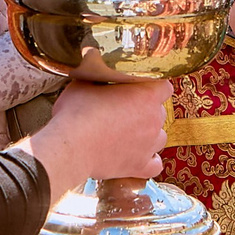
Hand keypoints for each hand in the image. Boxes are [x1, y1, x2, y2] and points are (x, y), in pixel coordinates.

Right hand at [16, 78, 169, 202]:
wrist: (69, 147)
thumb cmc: (76, 112)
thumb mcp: (85, 83)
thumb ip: (100, 76)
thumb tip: (97, 68)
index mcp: (147, 95)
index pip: (165, 87)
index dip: (152, 88)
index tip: (139, 90)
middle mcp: (154, 119)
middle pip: (159, 112)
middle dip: (145, 112)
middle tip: (122, 113)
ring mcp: (150, 145)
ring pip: (159, 138)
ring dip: (147, 136)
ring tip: (125, 135)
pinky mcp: (140, 166)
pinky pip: (155, 164)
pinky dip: (147, 161)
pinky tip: (135, 156)